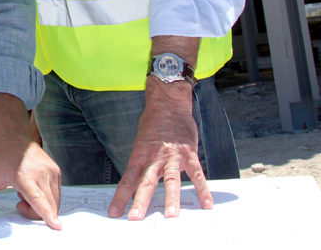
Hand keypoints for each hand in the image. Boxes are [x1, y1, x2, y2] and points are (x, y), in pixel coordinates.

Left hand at [0, 94, 61, 229]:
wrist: (10, 133)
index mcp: (23, 176)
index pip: (38, 200)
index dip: (47, 215)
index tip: (56, 227)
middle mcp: (41, 173)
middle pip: (48, 207)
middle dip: (34, 214)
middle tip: (18, 200)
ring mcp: (51, 171)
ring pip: (54, 203)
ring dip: (41, 206)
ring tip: (24, 192)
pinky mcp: (56, 171)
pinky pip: (56, 194)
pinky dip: (46, 198)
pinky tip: (31, 187)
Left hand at [107, 78, 211, 219]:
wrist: (169, 102)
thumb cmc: (153, 124)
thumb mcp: (141, 143)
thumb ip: (140, 164)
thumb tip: (135, 185)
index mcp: (139, 155)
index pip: (127, 180)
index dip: (120, 197)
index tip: (114, 212)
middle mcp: (154, 157)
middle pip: (146, 182)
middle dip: (140, 202)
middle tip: (135, 218)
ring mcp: (172, 156)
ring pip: (171, 180)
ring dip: (171, 199)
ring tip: (171, 216)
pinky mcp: (189, 154)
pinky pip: (197, 174)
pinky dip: (202, 189)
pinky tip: (206, 204)